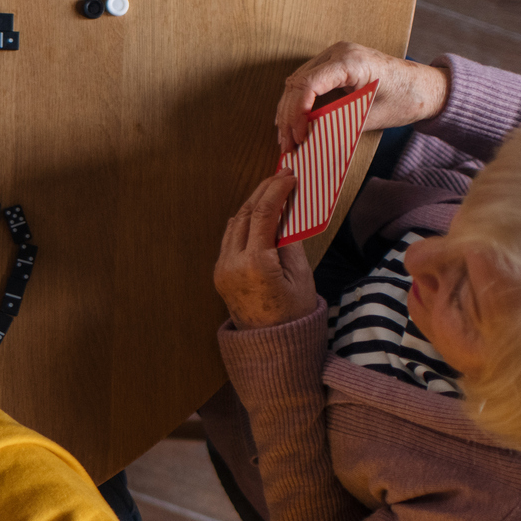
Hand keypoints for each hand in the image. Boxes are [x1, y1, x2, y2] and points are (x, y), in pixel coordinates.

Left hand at [213, 171, 318, 328]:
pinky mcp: (219, 273)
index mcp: (255, 264)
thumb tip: (286, 212)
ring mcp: (222, 269)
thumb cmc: (293, 315)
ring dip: (252, 203)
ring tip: (271, 189)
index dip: (277, 190)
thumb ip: (291, 241)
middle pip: (245, 214)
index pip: (264, 214)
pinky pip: (229, 239)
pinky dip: (244, 221)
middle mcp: (232, 264)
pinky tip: (258, 213)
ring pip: (234, 224)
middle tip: (280, 175)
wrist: (271, 345)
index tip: (289, 175)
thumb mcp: (301, 276)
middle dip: (263, 191)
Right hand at [275, 42, 449, 153]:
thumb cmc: (406, 98)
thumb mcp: (371, 116)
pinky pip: (306, 82)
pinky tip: (294, 124)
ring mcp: (334, 55)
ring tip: (287, 139)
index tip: (298, 137)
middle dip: (288, 116)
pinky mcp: (334, 64)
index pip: (308, 84)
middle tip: (287, 144)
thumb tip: (308, 140)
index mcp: (351, 61)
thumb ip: (338, 124)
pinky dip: (297, 104)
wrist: (427, 86)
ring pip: (296, 83)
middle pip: (297, 83)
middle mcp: (339, 52)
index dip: (297, 113)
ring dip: (288, 111)